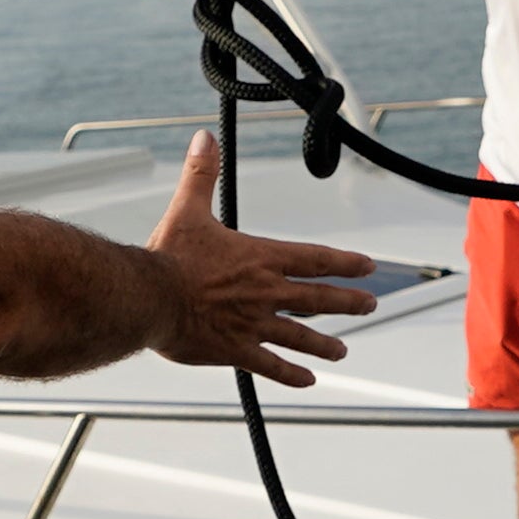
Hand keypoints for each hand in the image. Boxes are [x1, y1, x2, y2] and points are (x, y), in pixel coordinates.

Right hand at [142, 131, 375, 385]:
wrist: (149, 297)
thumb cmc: (168, 256)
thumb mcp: (187, 210)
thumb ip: (201, 175)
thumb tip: (204, 139)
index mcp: (260, 258)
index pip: (314, 259)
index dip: (344, 262)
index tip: (367, 266)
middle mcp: (265, 293)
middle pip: (318, 299)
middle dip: (348, 302)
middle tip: (369, 306)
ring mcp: (253, 324)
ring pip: (300, 336)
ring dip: (324, 344)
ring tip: (342, 351)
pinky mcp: (236, 350)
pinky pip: (270, 365)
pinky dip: (290, 374)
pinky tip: (307, 380)